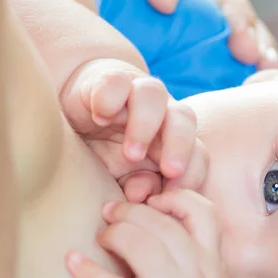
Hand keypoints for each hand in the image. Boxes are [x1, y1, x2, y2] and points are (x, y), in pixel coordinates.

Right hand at [61, 58, 207, 201]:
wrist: (80, 117)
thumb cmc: (109, 156)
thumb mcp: (124, 180)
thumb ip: (138, 189)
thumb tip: (141, 197)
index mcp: (174, 142)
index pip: (198, 154)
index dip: (193, 175)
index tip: (175, 196)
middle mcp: (161, 114)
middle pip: (185, 118)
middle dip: (180, 145)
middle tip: (171, 171)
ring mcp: (135, 94)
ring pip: (153, 94)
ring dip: (145, 125)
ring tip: (131, 154)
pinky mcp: (107, 80)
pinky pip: (116, 82)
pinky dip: (110, 99)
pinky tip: (100, 119)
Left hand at [65, 189, 242, 277]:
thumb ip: (197, 254)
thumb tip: (160, 221)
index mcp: (213, 262)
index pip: (204, 213)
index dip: (176, 198)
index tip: (155, 200)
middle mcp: (196, 273)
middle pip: (160, 223)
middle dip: (130, 211)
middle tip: (111, 213)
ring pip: (139, 245)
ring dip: (114, 233)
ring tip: (102, 237)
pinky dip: (87, 272)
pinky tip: (72, 261)